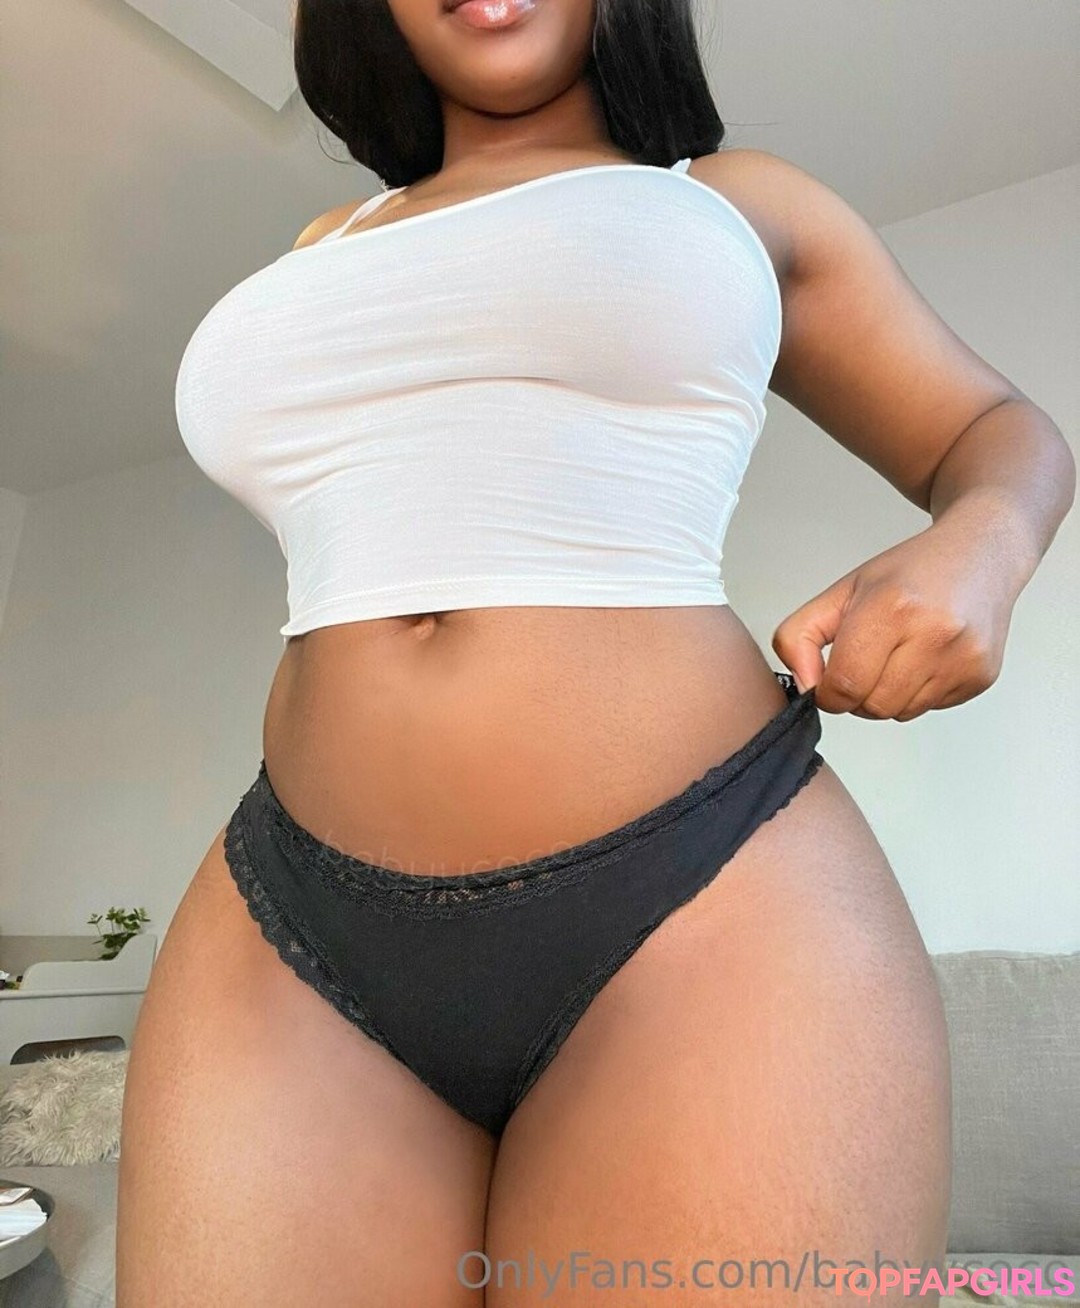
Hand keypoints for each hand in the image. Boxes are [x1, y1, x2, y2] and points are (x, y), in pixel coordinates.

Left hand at [771, 521, 1016, 719]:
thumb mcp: (842, 591)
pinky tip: (926, 657)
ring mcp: (963, 658)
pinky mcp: (981, 676)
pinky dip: (918, 693)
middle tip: (865, 661)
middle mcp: (934, 634)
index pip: (844, 684)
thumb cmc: (911, 574)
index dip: (827, 692)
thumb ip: (800, 636)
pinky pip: (930, 709)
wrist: (981, 556)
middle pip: (872, 706)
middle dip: (857, 694)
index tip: (829, 679)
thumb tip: (804, 686)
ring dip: (887, 696)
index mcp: (892, 607)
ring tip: (898, 655)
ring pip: (900, 713)